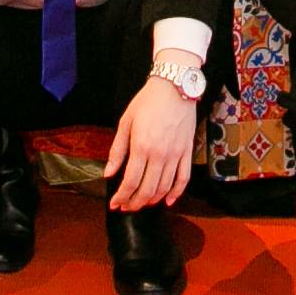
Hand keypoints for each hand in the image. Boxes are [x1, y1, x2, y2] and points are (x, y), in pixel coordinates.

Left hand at [104, 72, 199, 210]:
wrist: (174, 87)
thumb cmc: (148, 102)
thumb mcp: (125, 122)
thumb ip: (117, 151)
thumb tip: (108, 173)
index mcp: (141, 146)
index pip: (130, 182)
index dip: (121, 197)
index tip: (115, 204)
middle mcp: (160, 154)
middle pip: (147, 189)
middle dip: (134, 203)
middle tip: (126, 207)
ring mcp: (176, 154)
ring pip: (165, 187)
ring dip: (152, 200)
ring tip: (142, 203)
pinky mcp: (187, 152)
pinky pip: (183, 178)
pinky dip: (177, 193)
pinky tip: (169, 200)